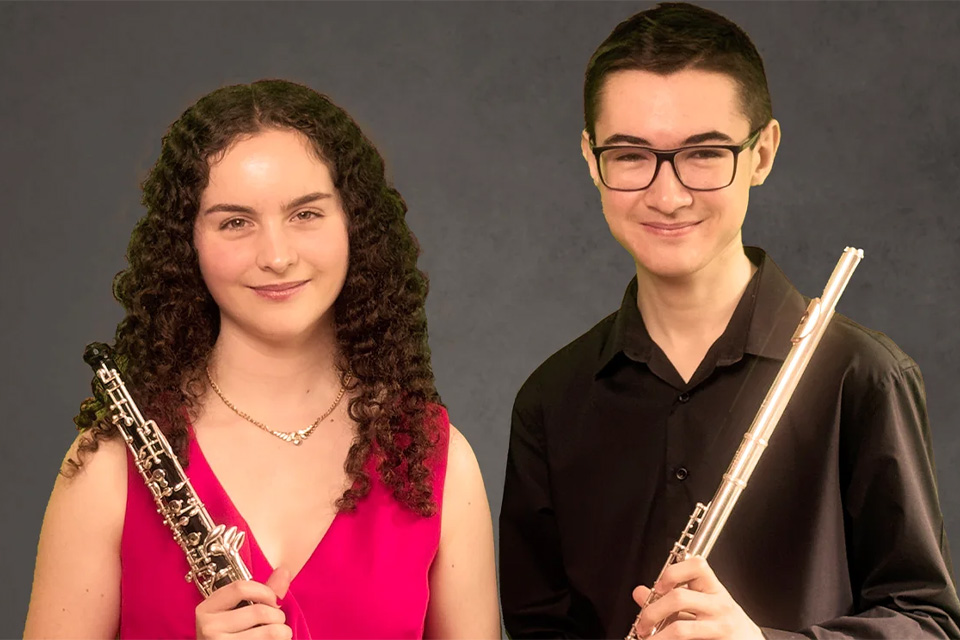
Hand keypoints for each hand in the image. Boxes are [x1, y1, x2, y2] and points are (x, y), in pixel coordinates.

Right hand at [196, 567, 292, 638]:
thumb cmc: (231, 636)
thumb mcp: (239, 612)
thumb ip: (261, 593)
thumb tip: (284, 571)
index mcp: (207, 608)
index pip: (240, 588)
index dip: (265, 592)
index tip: (273, 601)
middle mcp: (208, 627)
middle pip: (259, 611)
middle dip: (278, 616)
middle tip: (277, 623)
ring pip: (270, 631)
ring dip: (283, 632)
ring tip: (279, 634)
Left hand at [631, 557, 762, 639]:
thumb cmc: (723, 624)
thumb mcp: (702, 606)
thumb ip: (671, 599)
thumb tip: (640, 593)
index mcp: (714, 589)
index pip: (696, 566)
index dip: (672, 572)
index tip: (658, 587)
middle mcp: (720, 605)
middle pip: (679, 598)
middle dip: (651, 612)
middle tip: (642, 625)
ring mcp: (721, 627)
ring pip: (681, 629)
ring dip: (657, 637)